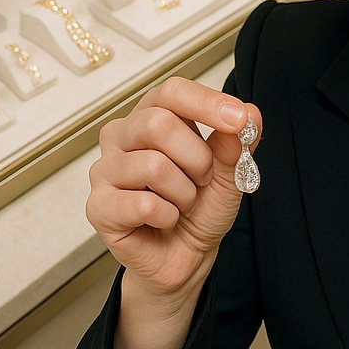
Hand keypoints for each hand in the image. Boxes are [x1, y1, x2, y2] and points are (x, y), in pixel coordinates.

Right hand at [87, 76, 260, 303]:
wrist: (186, 256)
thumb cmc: (200, 208)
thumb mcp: (230, 173)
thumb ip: (236, 142)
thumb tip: (250, 113)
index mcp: (152, 115)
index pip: (172, 92)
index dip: (206, 103)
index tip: (239, 120)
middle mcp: (122, 136)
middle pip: (158, 124)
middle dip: (196, 159)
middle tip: (203, 180)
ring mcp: (105, 170)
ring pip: (153, 166)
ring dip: (184, 193)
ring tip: (181, 204)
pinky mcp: (98, 206)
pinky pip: (142, 204)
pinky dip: (167, 216)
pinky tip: (163, 220)